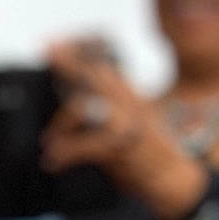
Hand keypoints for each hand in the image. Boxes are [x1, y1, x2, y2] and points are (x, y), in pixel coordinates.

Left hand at [41, 41, 207, 219]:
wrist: (173, 177)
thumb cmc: (149, 154)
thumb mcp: (136, 121)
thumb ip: (112, 108)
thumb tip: (74, 105)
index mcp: (131, 96)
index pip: (102, 67)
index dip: (77, 53)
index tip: (53, 42)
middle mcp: (129, 103)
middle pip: (93, 74)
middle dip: (67, 62)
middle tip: (45, 49)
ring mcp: (125, 122)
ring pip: (82, 106)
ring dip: (59, 125)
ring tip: (50, 144)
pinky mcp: (119, 147)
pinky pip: (82, 144)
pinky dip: (63, 153)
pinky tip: (53, 161)